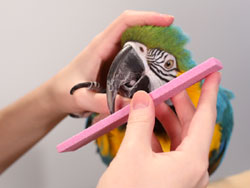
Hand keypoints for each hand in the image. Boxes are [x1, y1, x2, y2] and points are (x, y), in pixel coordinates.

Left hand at [48, 10, 173, 114]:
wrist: (58, 94)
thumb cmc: (65, 90)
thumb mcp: (81, 98)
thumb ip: (102, 103)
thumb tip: (127, 105)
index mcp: (99, 47)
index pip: (125, 22)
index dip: (147, 18)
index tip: (167, 22)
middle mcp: (108, 48)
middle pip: (137, 31)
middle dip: (159, 34)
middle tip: (176, 47)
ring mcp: (114, 57)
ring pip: (139, 44)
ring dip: (157, 48)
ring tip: (172, 60)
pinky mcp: (117, 66)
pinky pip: (136, 58)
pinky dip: (150, 61)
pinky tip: (158, 71)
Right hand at [97, 72, 220, 187]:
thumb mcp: (132, 154)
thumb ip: (140, 122)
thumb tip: (143, 99)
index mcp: (191, 162)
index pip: (205, 118)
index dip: (209, 93)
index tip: (212, 75)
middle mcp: (191, 168)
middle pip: (191, 126)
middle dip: (181, 103)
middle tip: (173, 85)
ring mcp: (181, 173)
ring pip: (179, 136)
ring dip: (166, 118)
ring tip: (153, 103)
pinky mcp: (169, 177)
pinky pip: (169, 148)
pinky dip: (158, 134)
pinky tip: (147, 126)